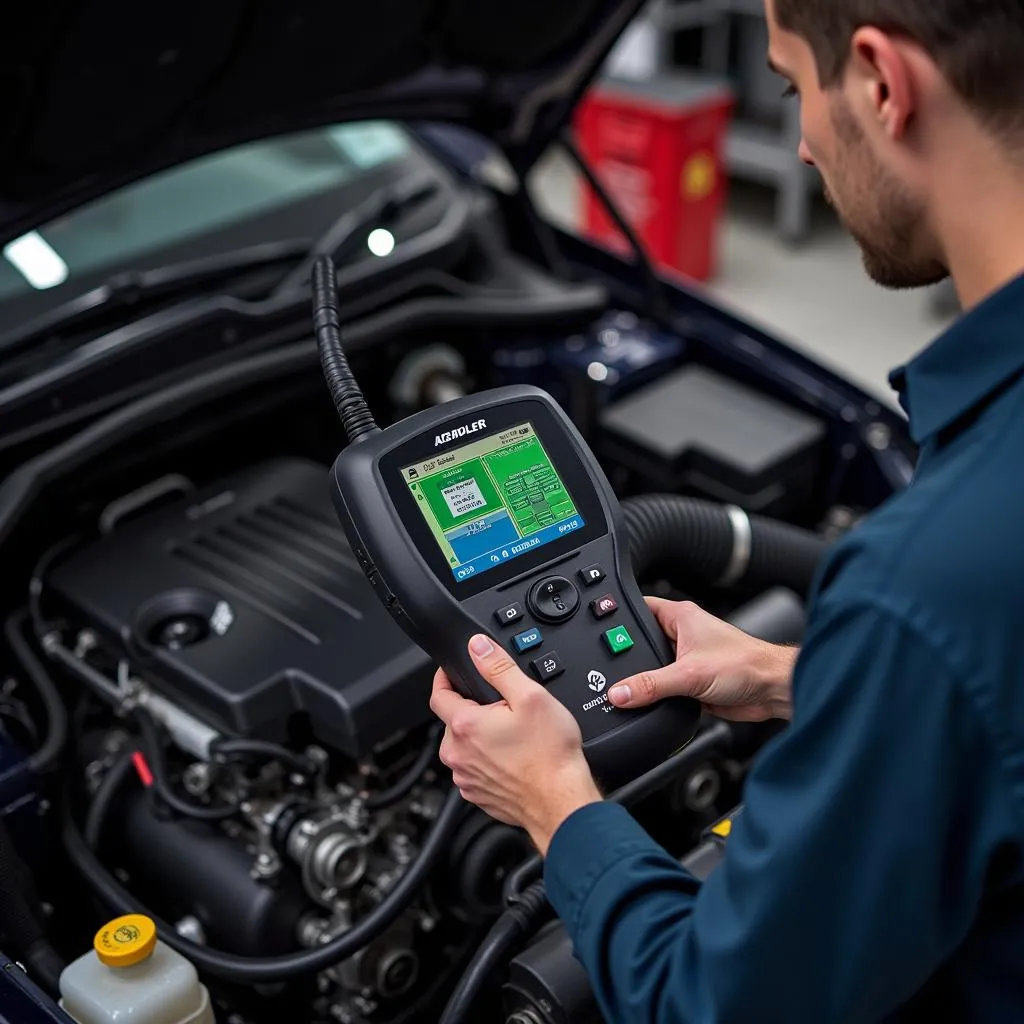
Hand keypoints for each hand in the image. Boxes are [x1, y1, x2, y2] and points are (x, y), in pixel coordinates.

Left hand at [430, 634, 602, 853]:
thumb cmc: (550, 755)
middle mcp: (458, 754)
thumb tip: (478, 647)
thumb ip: (499, 667)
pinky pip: (474, 769)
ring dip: (480, 737)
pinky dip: (487, 761)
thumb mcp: (530, 696)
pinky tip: (513, 758)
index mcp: (466, 726)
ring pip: (464, 746)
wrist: (562, 800)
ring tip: (512, 736)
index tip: (452, 672)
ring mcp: (466, 778)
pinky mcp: (477, 795)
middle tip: (503, 709)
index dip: (445, 678)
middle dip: (473, 710)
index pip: (438, 694)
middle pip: (454, 720)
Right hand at [608, 598, 797, 721]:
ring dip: (646, 680)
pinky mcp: (692, 682)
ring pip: (653, 668)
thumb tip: (620, 692)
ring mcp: (687, 659)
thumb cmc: (747, 665)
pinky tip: (650, 704)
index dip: (618, 619)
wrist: (772, 691)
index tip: (598, 634)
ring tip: (630, 689)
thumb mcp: (690, 674)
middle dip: (628, 657)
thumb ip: (652, 685)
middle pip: (641, 643)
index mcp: (680, 617)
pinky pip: (665, 688)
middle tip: (608, 670)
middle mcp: (682, 635)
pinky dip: (658, 696)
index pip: (638, 608)